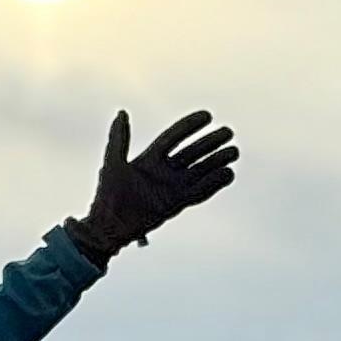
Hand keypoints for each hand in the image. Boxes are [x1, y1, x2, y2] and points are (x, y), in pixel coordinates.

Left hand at [66, 109, 237, 262]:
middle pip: (192, 153)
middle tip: (228, 132)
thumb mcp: (113, 162)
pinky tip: (229, 174)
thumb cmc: (107, 196)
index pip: (174, 137)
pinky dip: (214, 184)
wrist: (108, 227)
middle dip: (210, 143)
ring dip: (217, 161)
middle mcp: (164, 172)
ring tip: (234, 152)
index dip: (189, 126)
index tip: (207, 116)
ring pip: (200, 171)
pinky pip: (200, 192)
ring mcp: (172, 188)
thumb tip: (122, 113)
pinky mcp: (177, 204)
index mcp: (150, 159)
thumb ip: (119, 138)